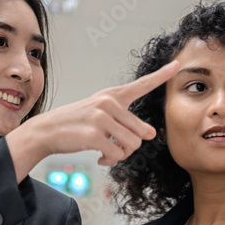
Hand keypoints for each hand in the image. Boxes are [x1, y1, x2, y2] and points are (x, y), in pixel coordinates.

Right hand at [15, 61, 178, 168]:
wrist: (47, 131)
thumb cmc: (76, 124)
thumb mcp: (101, 116)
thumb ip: (127, 122)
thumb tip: (151, 134)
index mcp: (112, 95)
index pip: (141, 85)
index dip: (162, 75)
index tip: (178, 64)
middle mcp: (108, 103)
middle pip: (142, 132)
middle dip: (131, 145)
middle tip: (115, 147)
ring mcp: (101, 118)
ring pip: (132, 145)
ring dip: (121, 154)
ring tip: (106, 152)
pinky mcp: (94, 135)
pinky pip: (117, 154)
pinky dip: (111, 160)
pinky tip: (100, 158)